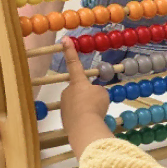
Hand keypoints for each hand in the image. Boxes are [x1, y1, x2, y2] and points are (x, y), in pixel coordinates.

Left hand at [60, 38, 112, 158]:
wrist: (84, 128)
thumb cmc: (94, 106)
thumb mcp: (102, 93)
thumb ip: (96, 91)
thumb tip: (92, 96)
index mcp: (77, 82)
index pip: (74, 62)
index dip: (70, 51)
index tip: (65, 39)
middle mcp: (68, 91)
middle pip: (79, 90)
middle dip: (87, 96)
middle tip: (97, 104)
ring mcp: (64, 106)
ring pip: (78, 104)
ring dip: (86, 108)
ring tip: (95, 115)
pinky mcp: (64, 120)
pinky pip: (77, 116)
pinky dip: (84, 119)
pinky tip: (90, 123)